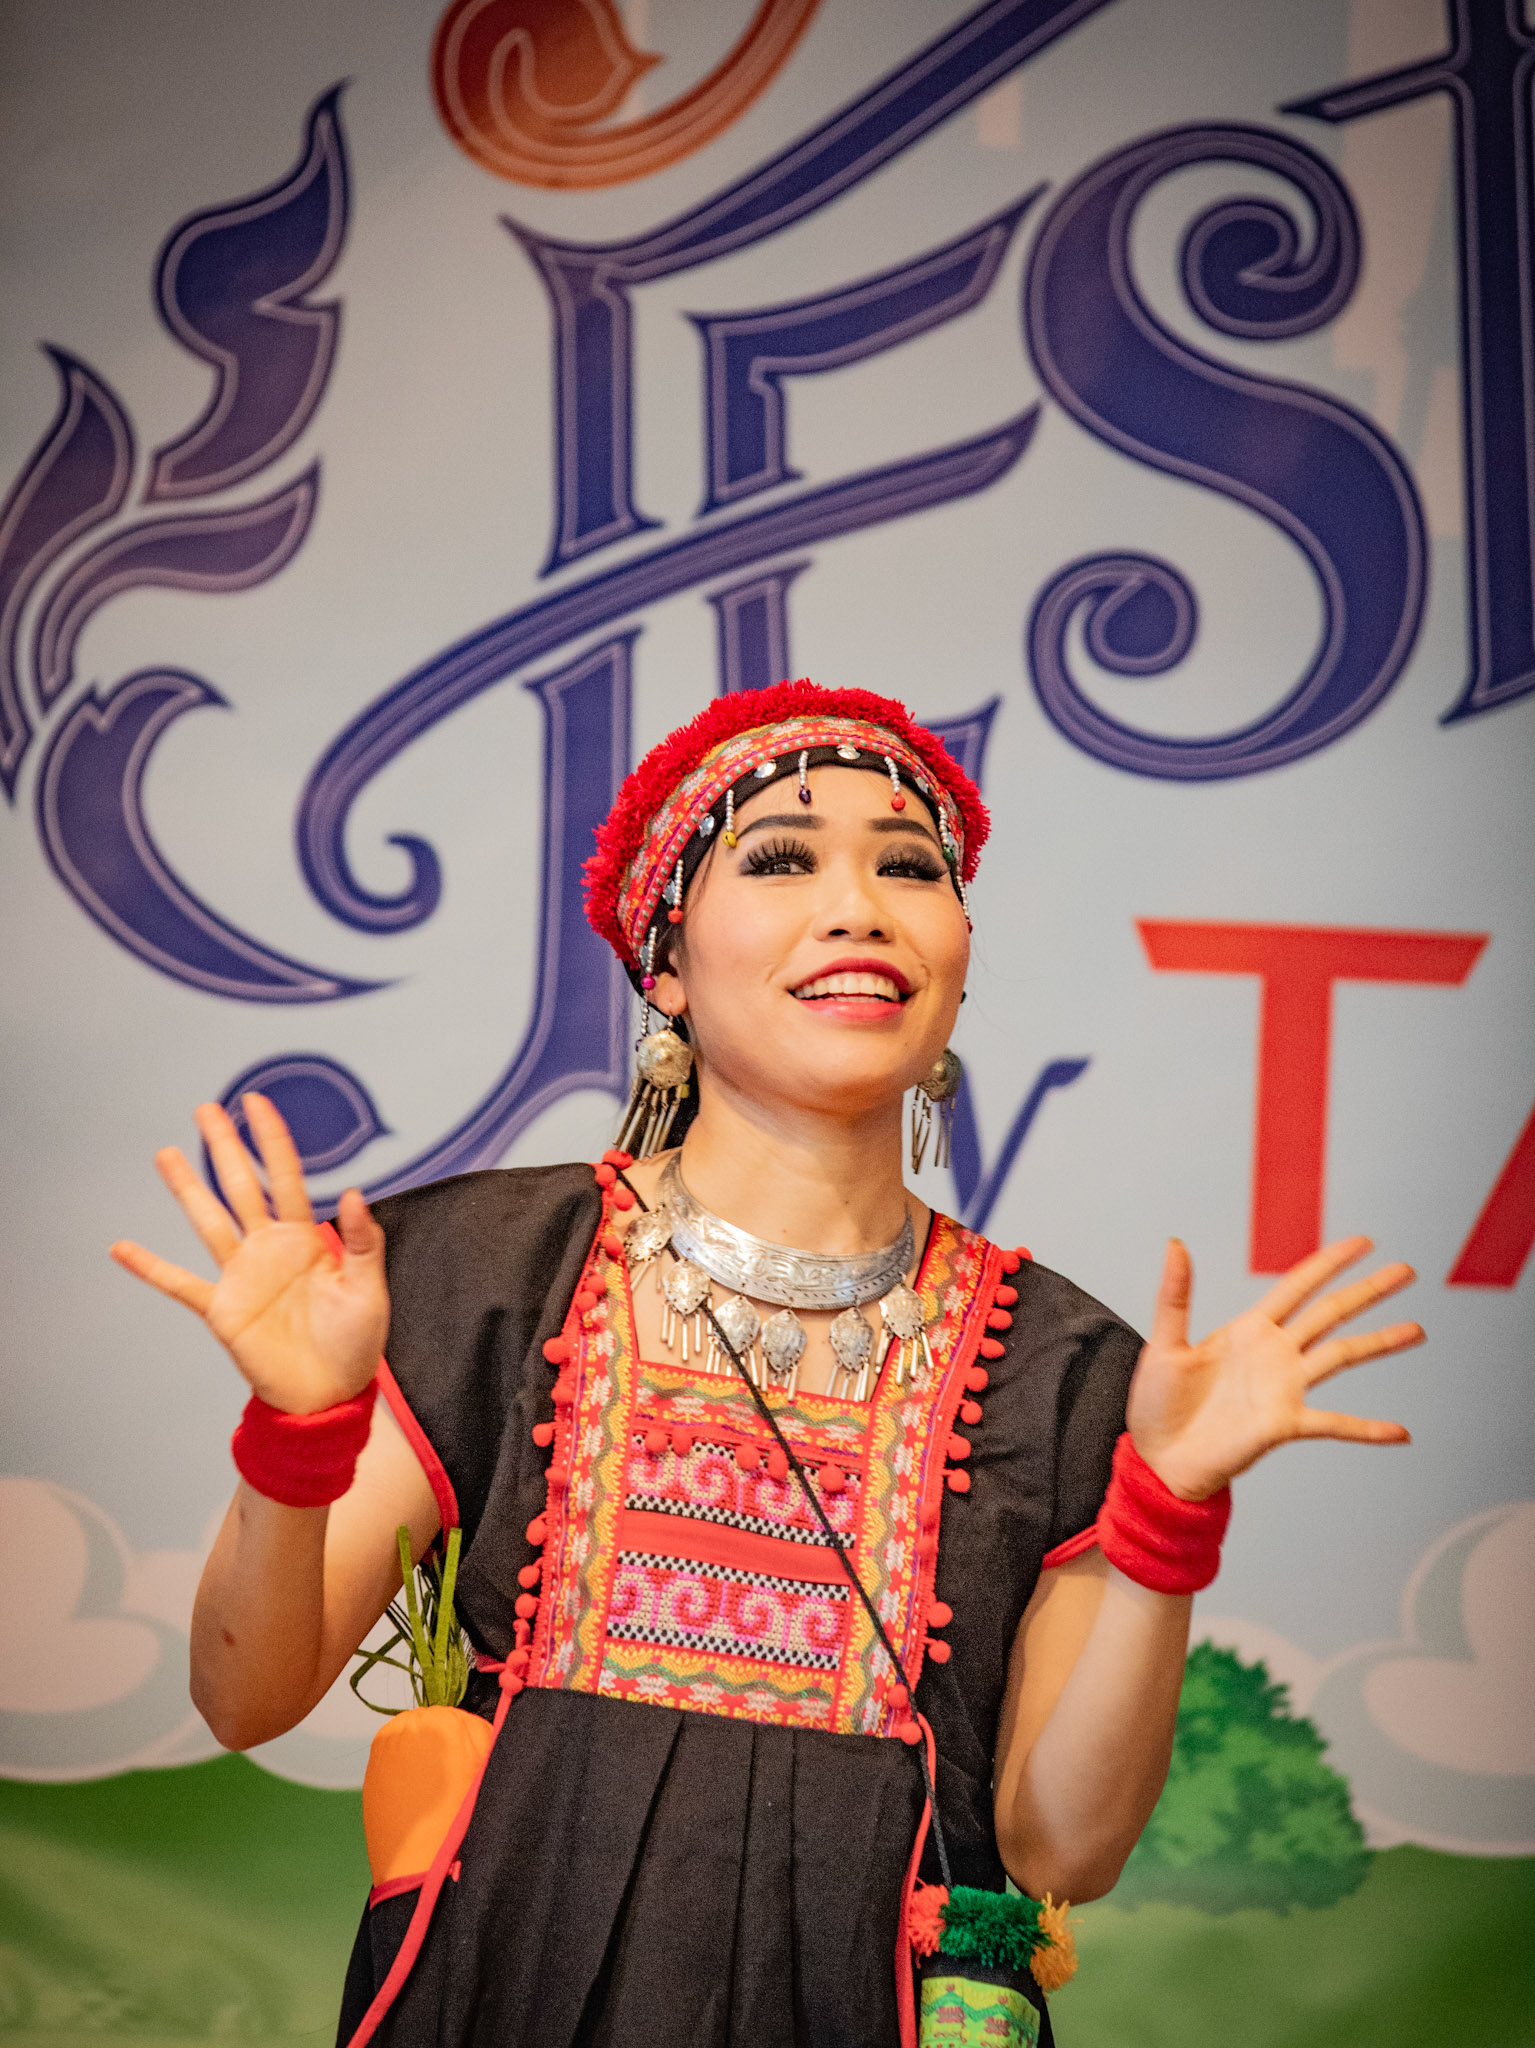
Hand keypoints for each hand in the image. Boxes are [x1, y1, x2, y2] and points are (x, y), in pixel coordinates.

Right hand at [110, 1095, 388, 1414]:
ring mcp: (242, 1276)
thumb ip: (362, 1242)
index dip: (272, 1139)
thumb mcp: (369, 1289)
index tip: (256, 1102)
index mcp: (305, 1238)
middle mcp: (268, 1248)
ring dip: (187, 1188)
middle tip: (207, 1108)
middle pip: (241, 1186)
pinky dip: (151, 1267)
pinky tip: (122, 1248)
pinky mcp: (223, 1310)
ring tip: (167, 1153)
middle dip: (225, 1146)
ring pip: (208, 1221)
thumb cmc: (355, 1343)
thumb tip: (353, 1192)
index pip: (286, 1176)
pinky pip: (181, 1284)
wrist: (330, 1395)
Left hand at [1126, 1237, 1420, 1500]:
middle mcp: (1274, 1354)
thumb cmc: (1158, 1404)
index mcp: (1248, 1330)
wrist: (1159, 1458)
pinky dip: (1367, 1429)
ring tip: (1417, 1330)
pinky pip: (1334, 1424)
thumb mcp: (1165, 1343)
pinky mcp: (1284, 1424)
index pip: (1297, 1286)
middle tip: (1406, 1271)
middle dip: (1368, 1291)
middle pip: (1331, 1313)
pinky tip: (1400, 1432)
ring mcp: (1284, 1388)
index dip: (1330, 1263)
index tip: (1363, 1243)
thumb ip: (1175, 1294)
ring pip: (1342, 1356)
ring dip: (1380, 1343)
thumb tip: (1175, 1244)